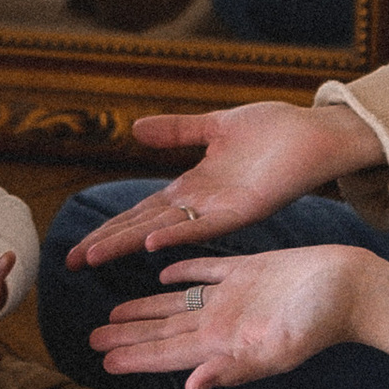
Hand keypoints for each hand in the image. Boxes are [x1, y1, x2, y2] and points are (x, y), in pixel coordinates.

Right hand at [67, 94, 384, 269]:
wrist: (318, 133)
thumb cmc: (274, 130)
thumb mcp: (214, 126)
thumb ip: (176, 131)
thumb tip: (134, 129)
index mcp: (192, 188)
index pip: (140, 213)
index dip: (107, 229)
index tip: (76, 247)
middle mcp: (201, 206)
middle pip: (144, 227)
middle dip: (107, 244)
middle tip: (70, 262)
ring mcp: (221, 211)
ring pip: (166, 232)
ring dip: (131, 244)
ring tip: (95, 257)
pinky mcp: (245, 210)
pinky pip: (207, 227)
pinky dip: (178, 234)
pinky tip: (153, 243)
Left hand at [89, 239, 388, 388]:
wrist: (354, 288)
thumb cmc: (320, 322)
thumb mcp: (278, 349)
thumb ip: (234, 368)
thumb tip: (193, 387)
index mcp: (224, 342)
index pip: (168, 353)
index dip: (134, 357)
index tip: (102, 361)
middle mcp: (223, 322)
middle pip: (164, 330)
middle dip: (127, 336)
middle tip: (90, 338)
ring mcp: (234, 296)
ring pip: (176, 302)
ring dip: (145, 309)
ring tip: (113, 313)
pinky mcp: (249, 270)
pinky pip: (206, 269)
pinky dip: (182, 271)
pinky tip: (161, 273)